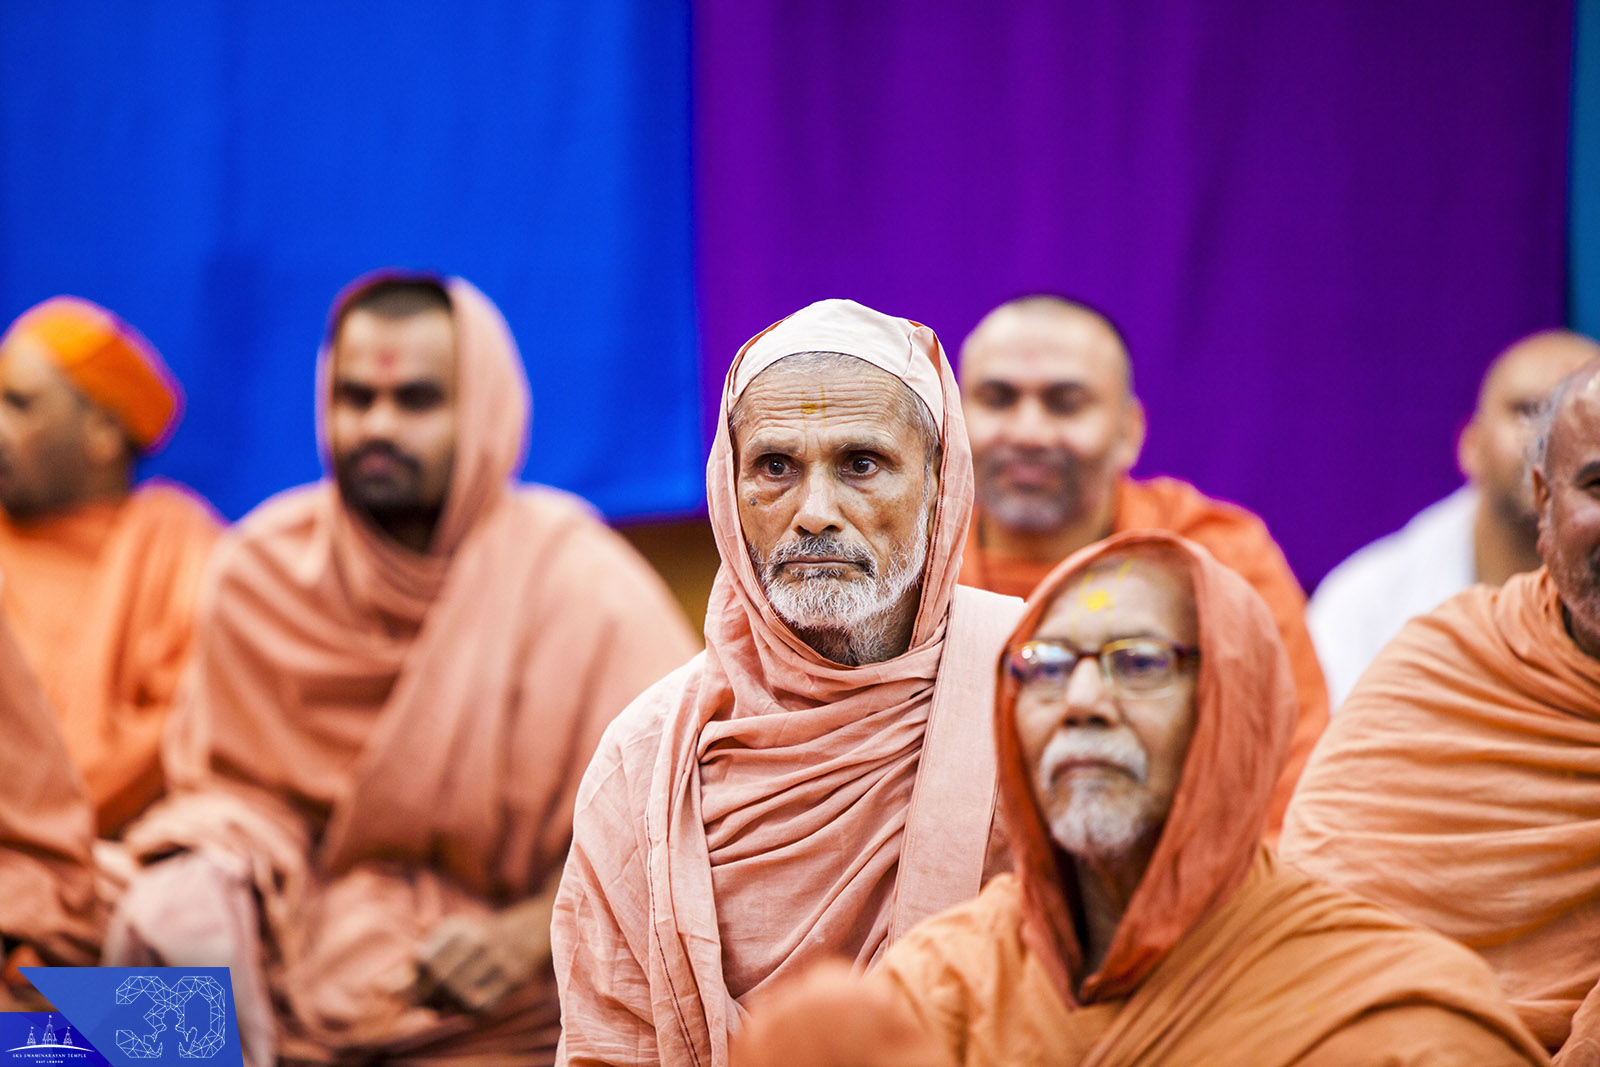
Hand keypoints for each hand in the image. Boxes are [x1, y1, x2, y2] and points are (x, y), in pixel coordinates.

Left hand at [411, 892, 555, 1014]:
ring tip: (446, 1007)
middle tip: (428, 1005)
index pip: (424, 961)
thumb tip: (382, 990)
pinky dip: (470, 1013)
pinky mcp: (515, 976)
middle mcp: (479, 939)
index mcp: (459, 927)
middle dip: (429, 999)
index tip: (411, 993)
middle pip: (442, 980)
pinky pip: (485, 1006)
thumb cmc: (476, 941)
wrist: (528, 931)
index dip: (413, 984)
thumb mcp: (450, 938)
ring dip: (449, 1008)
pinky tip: (467, 1007)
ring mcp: (499, 958)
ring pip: (462, 996)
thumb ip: (418, 962)